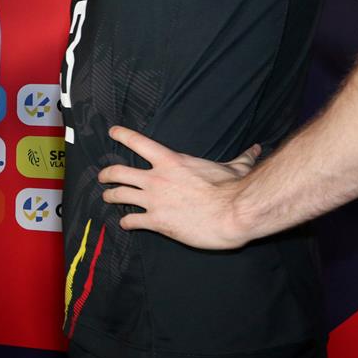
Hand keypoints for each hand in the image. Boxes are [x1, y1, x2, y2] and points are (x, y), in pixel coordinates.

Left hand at [99, 126, 261, 249]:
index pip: (137, 142)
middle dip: (106, 174)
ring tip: (107, 197)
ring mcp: (153, 200)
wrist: (233, 213)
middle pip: (118, 171)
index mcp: (170, 160)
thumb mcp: (234, 167)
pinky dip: (126, 223)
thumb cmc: (234, 189)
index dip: (121, 135)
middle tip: (103, 176)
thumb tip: (254, 149)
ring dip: (110, 196)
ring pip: (118, 195)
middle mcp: (156, 178)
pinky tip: (126, 225)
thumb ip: (240, 158)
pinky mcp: (156, 221)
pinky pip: (132, 221)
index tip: (112, 133)